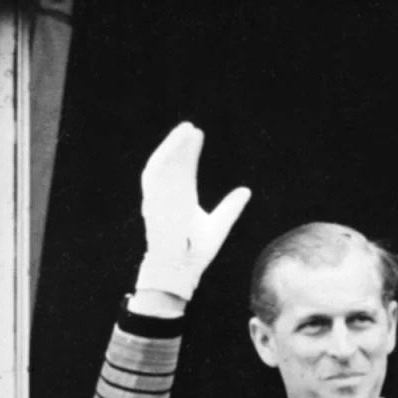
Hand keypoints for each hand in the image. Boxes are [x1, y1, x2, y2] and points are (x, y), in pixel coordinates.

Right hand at [135, 123, 250, 303]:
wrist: (180, 270)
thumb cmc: (196, 253)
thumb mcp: (219, 226)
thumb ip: (230, 208)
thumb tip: (246, 190)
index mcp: (182, 200)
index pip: (184, 169)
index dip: (190, 151)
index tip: (199, 134)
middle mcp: (169, 197)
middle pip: (173, 163)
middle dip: (181, 145)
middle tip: (192, 127)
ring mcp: (159, 200)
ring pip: (162, 166)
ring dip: (171, 147)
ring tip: (184, 131)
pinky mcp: (152, 205)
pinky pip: (153, 178)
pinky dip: (160, 161)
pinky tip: (171, 147)